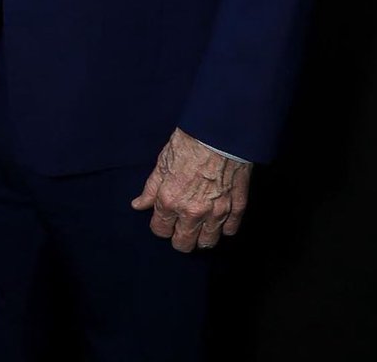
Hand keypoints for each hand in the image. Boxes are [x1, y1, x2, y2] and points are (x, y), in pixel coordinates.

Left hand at [131, 128, 251, 252]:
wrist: (218, 132)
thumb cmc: (188, 143)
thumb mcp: (162, 162)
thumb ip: (151, 189)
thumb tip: (139, 205)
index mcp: (170, 200)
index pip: (160, 230)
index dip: (160, 225)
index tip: (163, 219)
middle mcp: (192, 212)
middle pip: (183, 244)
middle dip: (179, 237)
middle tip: (180, 226)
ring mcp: (217, 212)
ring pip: (207, 242)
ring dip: (202, 236)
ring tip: (199, 225)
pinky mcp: (237, 208)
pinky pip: (229, 231)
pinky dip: (223, 227)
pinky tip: (218, 218)